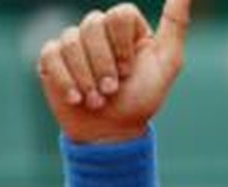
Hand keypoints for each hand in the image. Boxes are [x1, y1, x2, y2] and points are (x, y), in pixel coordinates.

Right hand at [37, 0, 191, 143]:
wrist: (112, 131)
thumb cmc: (142, 97)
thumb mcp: (167, 62)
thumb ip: (176, 24)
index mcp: (127, 28)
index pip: (120, 14)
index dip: (123, 45)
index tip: (129, 71)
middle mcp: (99, 30)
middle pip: (93, 24)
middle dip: (104, 64)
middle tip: (113, 89)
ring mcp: (74, 41)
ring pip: (71, 40)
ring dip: (87, 77)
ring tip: (97, 99)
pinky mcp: (52, 57)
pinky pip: (51, 54)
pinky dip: (66, 80)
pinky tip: (77, 98)